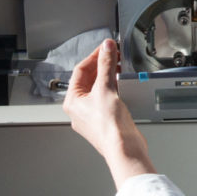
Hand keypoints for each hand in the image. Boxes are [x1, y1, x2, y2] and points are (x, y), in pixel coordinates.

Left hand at [63, 39, 154, 187]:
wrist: (124, 148)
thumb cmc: (109, 127)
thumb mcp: (106, 88)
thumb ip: (106, 65)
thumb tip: (106, 48)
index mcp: (72, 101)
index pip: (81, 70)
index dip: (94, 56)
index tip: (105, 47)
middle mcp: (79, 109)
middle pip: (88, 79)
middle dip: (101, 65)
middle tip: (113, 54)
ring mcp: (92, 115)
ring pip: (97, 88)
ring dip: (107, 75)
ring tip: (118, 65)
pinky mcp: (105, 119)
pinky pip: (106, 98)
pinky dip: (112, 87)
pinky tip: (120, 83)